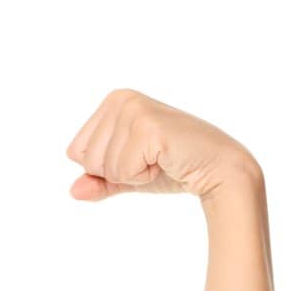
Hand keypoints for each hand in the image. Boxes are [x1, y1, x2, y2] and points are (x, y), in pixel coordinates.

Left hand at [64, 88, 258, 201]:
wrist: (217, 170)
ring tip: (159, 159)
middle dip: (116, 172)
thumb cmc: (173, 168)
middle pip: (86, 159)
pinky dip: (142, 177)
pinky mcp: (147, 127)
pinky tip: (165, 161)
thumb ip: (98, 182)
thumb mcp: (127, 176)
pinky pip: (121, 171)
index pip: (75, 152)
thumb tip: (73, 191)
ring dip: (132, 174)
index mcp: (112, 102)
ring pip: (102, 167)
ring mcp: (133, 110)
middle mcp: (120, 99)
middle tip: (151, 160)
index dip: (104, 168)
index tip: (137, 157)